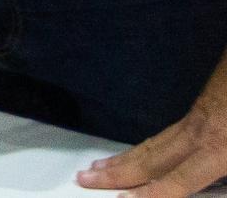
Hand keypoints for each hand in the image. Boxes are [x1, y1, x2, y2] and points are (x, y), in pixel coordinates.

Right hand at [81, 49, 226, 196]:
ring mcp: (197, 118)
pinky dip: (144, 145)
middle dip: (118, 173)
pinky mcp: (203, 107)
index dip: (151, 195)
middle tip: (83, 179)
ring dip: (123, 158)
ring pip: (154, 143)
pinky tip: (138, 150)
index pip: (177, 179)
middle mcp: (200, 132)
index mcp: (219, 146)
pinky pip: (165, 132)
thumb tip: (219, 181)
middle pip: (152, 158)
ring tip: (95, 167)